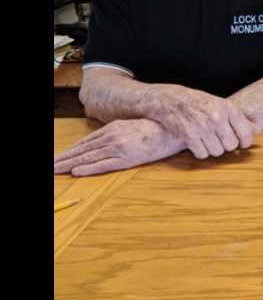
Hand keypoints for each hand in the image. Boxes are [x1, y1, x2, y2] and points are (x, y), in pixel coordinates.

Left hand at [53, 119, 183, 175]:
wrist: (174, 130)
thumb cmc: (157, 129)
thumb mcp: (134, 128)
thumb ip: (119, 133)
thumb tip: (105, 142)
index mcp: (114, 128)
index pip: (86, 141)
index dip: (70, 150)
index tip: (58, 157)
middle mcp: (113, 136)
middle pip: (83, 149)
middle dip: (64, 158)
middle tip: (50, 165)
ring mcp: (119, 146)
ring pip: (88, 156)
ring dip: (69, 163)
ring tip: (55, 169)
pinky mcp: (127, 157)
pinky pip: (103, 164)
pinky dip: (88, 168)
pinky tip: (76, 171)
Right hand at [146, 87, 260, 158]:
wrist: (172, 100)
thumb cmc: (200, 103)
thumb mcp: (222, 105)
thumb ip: (240, 119)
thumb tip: (258, 131)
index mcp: (228, 108)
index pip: (246, 132)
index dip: (245, 142)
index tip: (241, 144)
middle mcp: (217, 117)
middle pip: (231, 145)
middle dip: (226, 146)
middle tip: (220, 140)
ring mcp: (203, 126)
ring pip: (217, 152)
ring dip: (213, 150)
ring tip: (208, 140)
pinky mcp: (189, 135)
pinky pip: (202, 154)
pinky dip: (200, 152)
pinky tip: (198, 144)